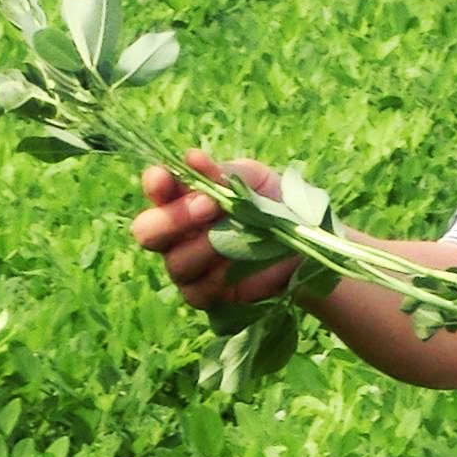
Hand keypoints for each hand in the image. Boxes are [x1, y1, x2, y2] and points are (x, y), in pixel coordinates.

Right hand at [132, 151, 300, 313]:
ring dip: (203, 246)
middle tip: (207, 205)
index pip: (157, 191)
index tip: (164, 177)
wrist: (308, 241)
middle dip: (172, 218)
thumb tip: (192, 159)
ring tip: (231, 233)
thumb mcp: (254, 180)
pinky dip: (218, 275)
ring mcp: (190, 269)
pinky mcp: (208, 296)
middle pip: (148, 233)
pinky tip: (238, 260)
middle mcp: (178, 235)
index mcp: (184, 200)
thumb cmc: (275, 205)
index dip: (155, 185)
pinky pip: (199, 290)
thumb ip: (222, 173)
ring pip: (176, 263)